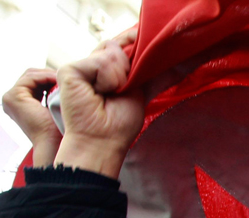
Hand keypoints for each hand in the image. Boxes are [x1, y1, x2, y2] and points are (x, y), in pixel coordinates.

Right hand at [2, 69, 61, 165]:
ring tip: (64, 80)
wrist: (53, 143)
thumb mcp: (53, 107)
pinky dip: (47, 77)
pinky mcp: (14, 96)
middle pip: (31, 76)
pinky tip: (59, 81)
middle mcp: (10, 100)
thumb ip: (52, 92)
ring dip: (49, 75)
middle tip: (67, 78)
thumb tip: (63, 78)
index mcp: (18, 102)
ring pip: (32, 75)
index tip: (68, 80)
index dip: (50, 78)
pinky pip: (32, 78)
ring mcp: (9, 98)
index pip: (34, 80)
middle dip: (50, 75)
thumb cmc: (57, 130)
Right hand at [53, 28, 144, 178]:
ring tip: (108, 95)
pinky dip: (107, 80)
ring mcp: (79, 67)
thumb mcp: (141, 93)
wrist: (102, 142)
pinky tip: (97, 94)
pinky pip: (101, 62)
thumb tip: (180, 64)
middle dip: (127, 70)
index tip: (145, 53)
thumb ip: (154, 76)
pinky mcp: (69, 70)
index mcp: (106, 70)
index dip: (135, 45)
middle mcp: (91, 66)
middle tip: (119, 92)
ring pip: (111, 52)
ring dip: (118, 79)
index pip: (122, 46)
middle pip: (117, 46)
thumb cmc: (118, 125)